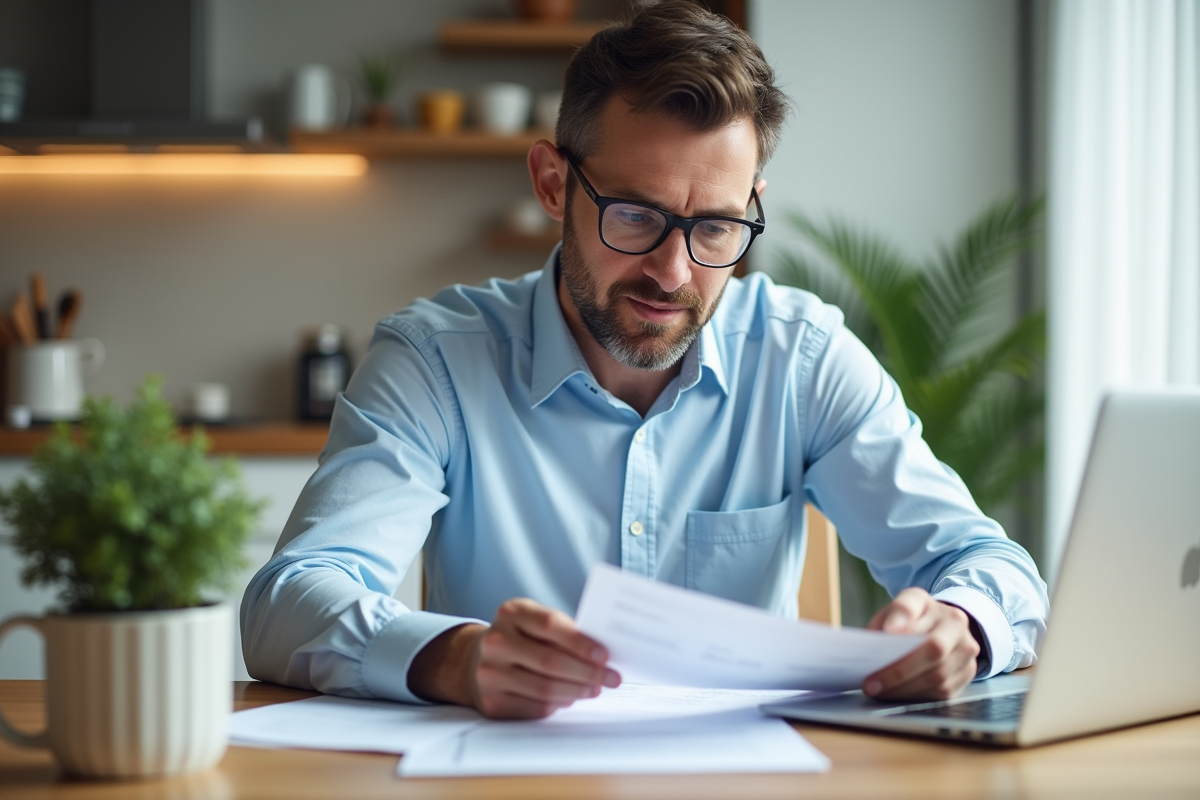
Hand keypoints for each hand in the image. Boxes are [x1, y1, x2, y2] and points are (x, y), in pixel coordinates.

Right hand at [409, 598, 620, 718]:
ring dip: (578, 691)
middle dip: (588, 672)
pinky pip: (535, 707)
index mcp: (511, 613)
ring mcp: (490, 673)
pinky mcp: (492, 702)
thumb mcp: (534, 622)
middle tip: (612, 678)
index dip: (580, 641)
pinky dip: (559, 704)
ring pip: (545, 689)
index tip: (605, 655)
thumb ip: (562, 632)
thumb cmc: (519, 638)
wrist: (475, 661)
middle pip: (550, 661)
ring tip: (596, 688)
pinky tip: (571, 698)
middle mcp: (495, 641)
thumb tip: (602, 656)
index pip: (550, 624)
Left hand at [862, 588, 979, 700]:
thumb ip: (887, 620)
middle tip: (872, 685)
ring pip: (938, 675)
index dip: (899, 620)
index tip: (886, 633)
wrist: (938, 630)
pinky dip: (918, 696)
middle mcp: (954, 622)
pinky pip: (943, 690)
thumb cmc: (907, 623)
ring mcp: (966, 647)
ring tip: (881, 692)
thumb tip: (887, 635)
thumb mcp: (891, 614)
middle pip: (933, 648)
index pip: (909, 607)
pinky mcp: (968, 671)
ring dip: (906, 689)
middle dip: (899, 671)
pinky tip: (899, 694)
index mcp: (926, 603)